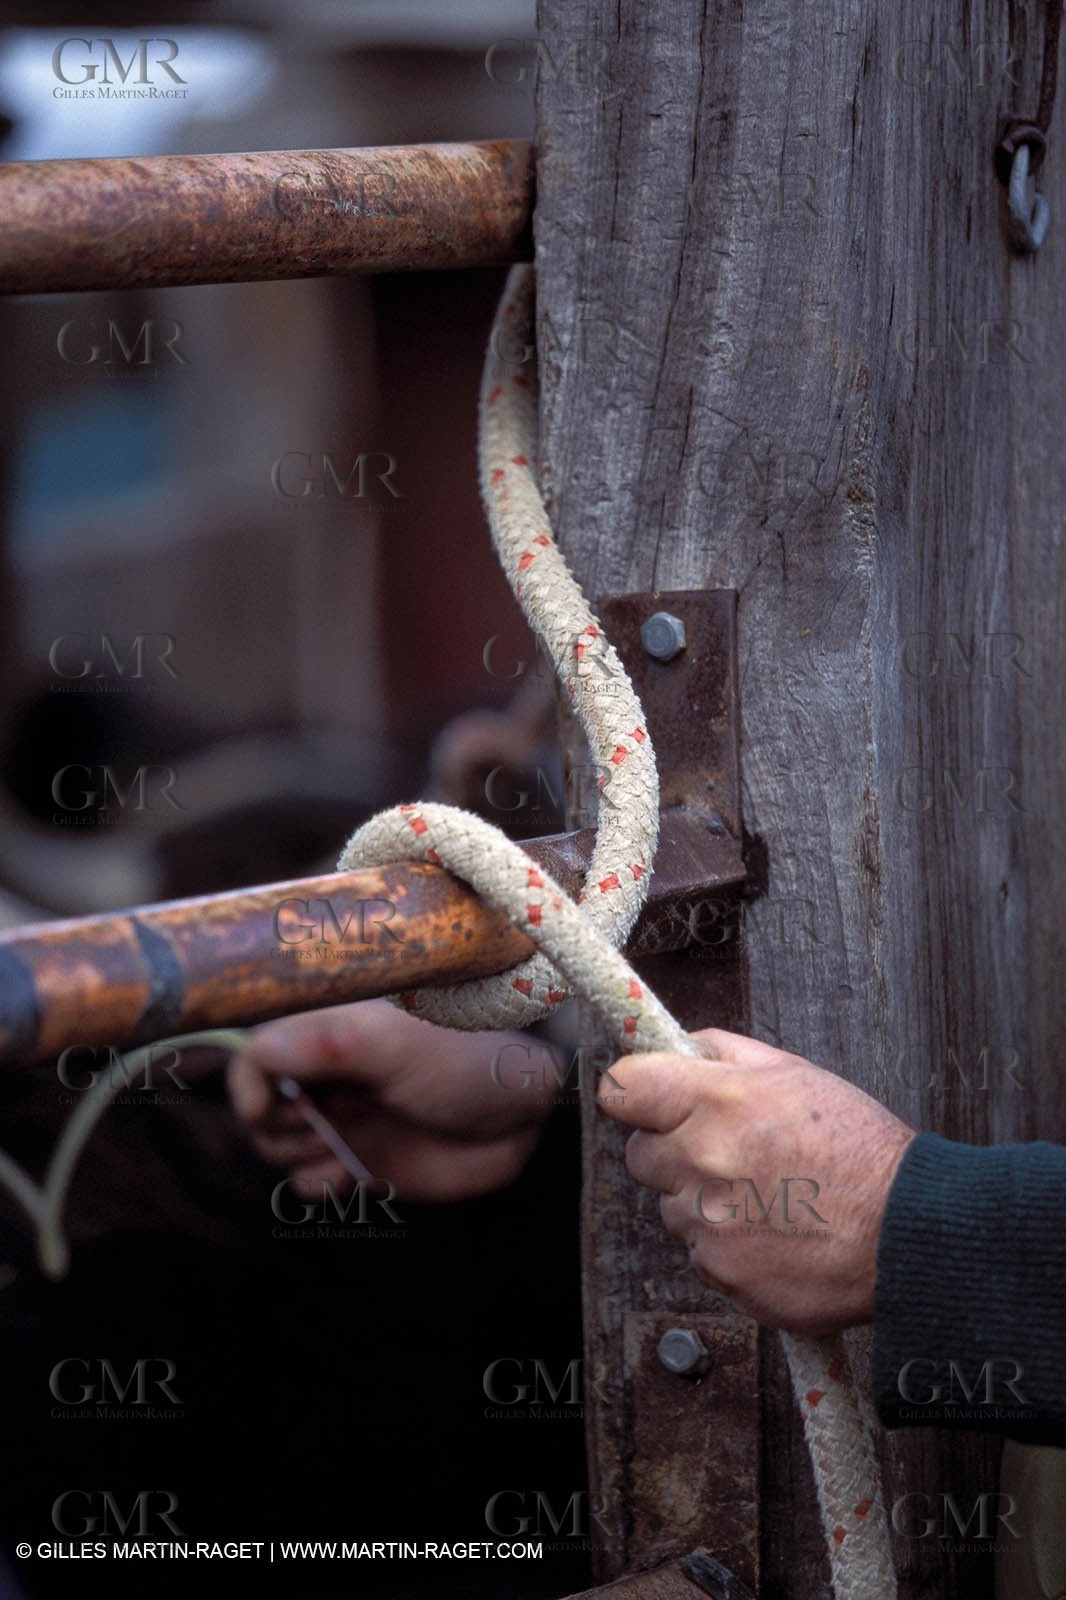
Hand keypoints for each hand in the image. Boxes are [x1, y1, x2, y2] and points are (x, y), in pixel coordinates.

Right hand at [228, 1000, 554, 1201]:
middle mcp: (329, 1071)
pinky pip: (311, 1181)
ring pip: (278, 1146)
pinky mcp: (363, 1160)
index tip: (263, 1106)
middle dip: (277, 1122)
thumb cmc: (472, 1053)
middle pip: (259, 1105)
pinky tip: (350, 1175)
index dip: (248, 1082)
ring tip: (343, 1146)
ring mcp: (344, 1117)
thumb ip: (329, 1042)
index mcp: (331, 1028)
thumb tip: (257, 1050)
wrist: (531, 1106)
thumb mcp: (399, 1042)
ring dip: (299, 1155)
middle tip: (321, 1120)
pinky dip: (318, 1183)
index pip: (256, 1050)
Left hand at [598, 1028, 915, 1334]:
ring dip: (704, 1204)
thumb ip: (724, 1053)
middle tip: (729, 1155)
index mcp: (717, 1100)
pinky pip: (699, 1255)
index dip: (635, 1095)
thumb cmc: (858, 1147)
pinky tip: (774, 1235)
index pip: (623, 1089)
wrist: (907, 1231)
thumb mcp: (795, 1072)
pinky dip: (727, 1248)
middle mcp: (703, 1160)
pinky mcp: (721, 1274)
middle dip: (674, 1153)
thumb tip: (676, 1048)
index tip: (647, 1102)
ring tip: (767, 1197)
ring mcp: (709, 1224)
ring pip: (672, 1209)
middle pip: (641, 1156)